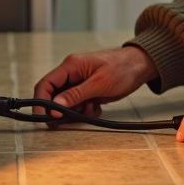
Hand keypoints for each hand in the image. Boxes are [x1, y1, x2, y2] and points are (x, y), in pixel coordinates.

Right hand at [33, 46, 158, 118]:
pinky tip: (95, 108)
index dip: (42, 102)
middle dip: (60, 109)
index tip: (47, 117)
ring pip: (65, 103)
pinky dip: (84, 111)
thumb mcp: (99, 83)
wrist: (140, 66)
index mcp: (71, 66)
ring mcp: (79, 83)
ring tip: (89, 109)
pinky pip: (77, 105)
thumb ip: (76, 94)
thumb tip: (55, 105)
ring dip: (74, 111)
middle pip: (53, 95)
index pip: (46, 84)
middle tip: (69, 118)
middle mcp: (72, 74)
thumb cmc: (123, 68)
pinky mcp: (87, 91)